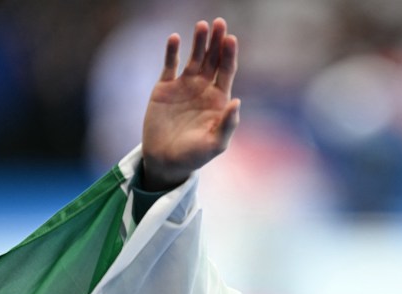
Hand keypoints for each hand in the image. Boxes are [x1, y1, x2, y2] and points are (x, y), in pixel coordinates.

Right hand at [141, 18, 239, 190]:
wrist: (165, 161)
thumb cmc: (194, 156)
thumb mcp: (215, 144)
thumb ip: (227, 124)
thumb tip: (237, 102)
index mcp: (218, 100)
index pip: (227, 71)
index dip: (229, 55)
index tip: (231, 39)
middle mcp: (203, 89)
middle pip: (212, 60)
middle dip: (216, 42)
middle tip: (219, 23)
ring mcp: (184, 86)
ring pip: (194, 58)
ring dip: (198, 42)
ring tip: (202, 25)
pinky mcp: (164, 88)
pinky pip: (169, 65)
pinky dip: (172, 52)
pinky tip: (175, 38)